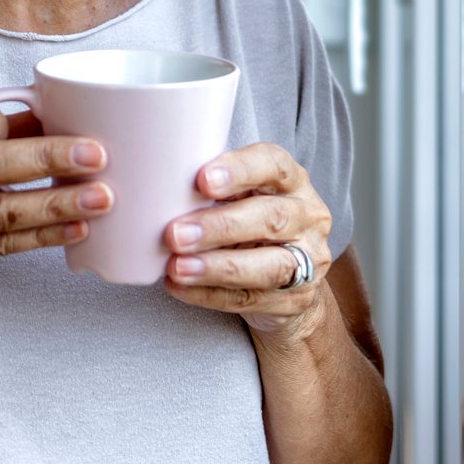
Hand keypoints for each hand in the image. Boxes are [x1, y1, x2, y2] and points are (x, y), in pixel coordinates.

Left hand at [162, 143, 333, 340]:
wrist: (287, 281)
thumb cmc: (250, 224)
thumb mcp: (240, 197)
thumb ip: (211, 189)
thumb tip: (154, 186)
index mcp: (292, 181)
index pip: (273, 164)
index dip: (240, 170)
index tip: (202, 180)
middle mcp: (308, 216)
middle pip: (271, 217)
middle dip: (220, 226)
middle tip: (175, 233)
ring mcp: (309, 260)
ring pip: (268, 265)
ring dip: (217, 267)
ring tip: (177, 267)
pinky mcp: (297, 299)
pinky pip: (251, 298)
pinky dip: (210, 294)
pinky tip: (180, 286)